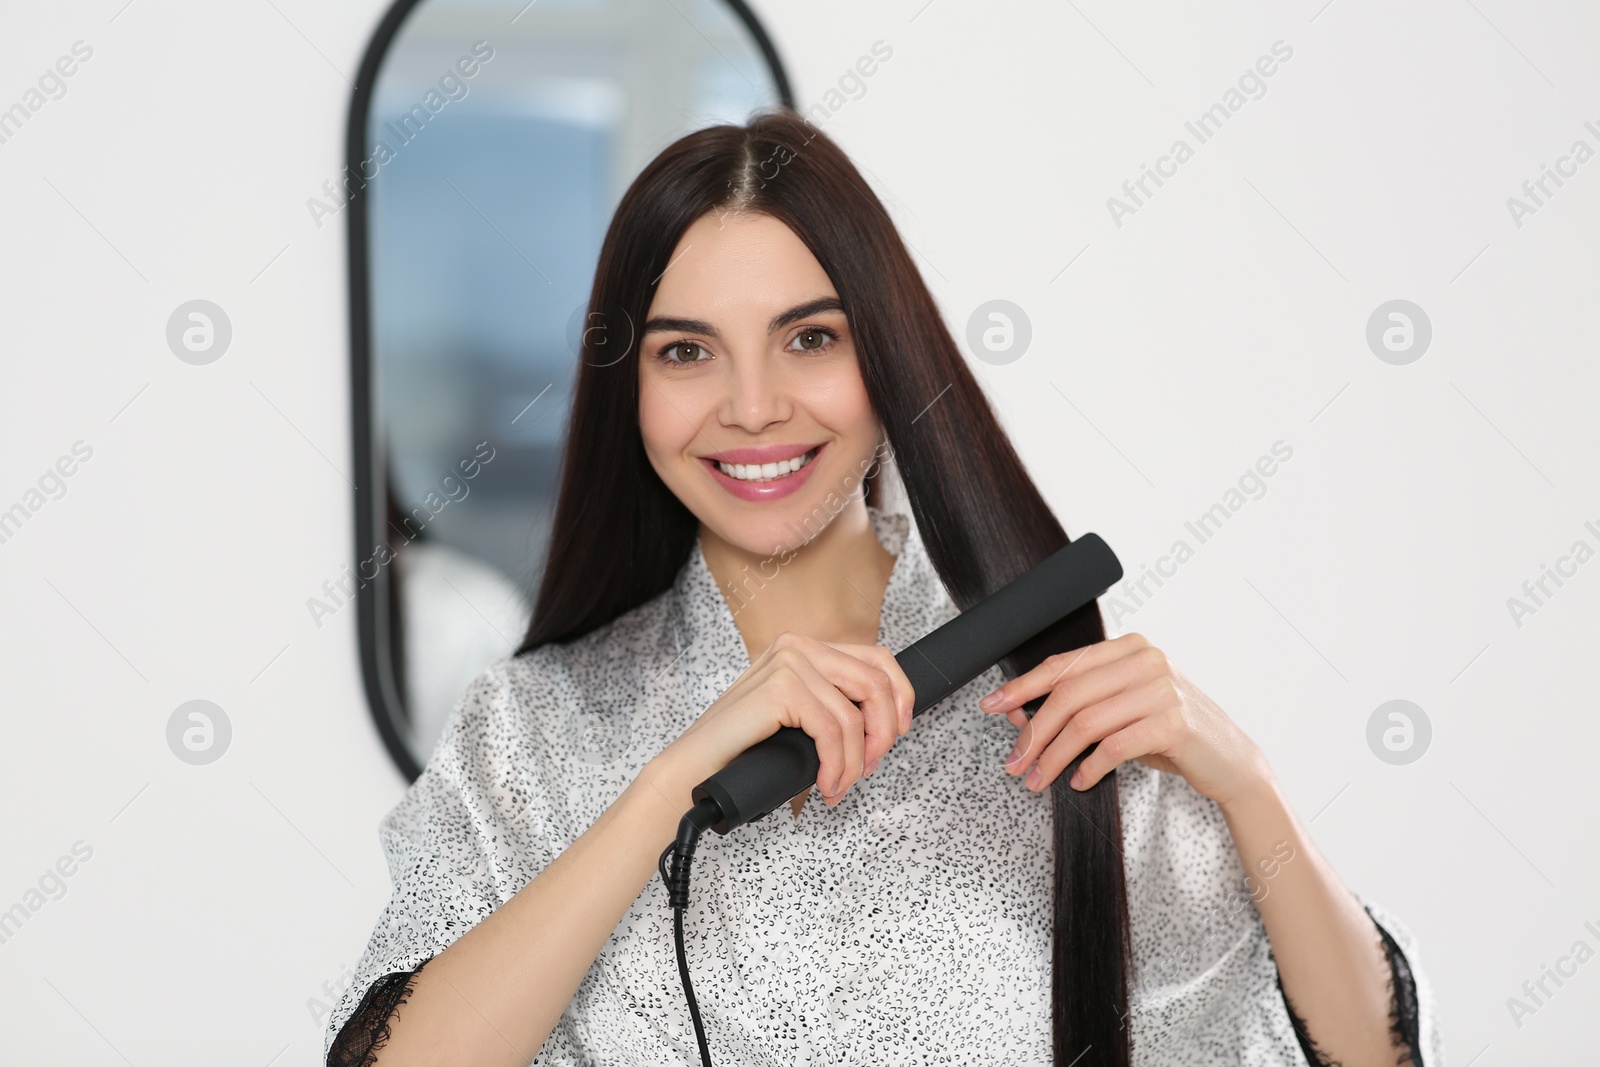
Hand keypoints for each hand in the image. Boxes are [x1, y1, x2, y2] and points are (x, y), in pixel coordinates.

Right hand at [658, 632, 914, 806]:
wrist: (693, 770)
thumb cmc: (742, 750)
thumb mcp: (799, 720)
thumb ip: (832, 705)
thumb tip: (887, 720)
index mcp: (803, 648)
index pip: (877, 659)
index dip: (900, 697)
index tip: (899, 732)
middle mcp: (797, 646)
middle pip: (876, 682)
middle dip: (883, 732)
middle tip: (868, 767)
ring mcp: (788, 662)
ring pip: (856, 715)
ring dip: (856, 760)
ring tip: (840, 784)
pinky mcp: (781, 687)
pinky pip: (834, 731)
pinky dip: (837, 765)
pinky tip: (826, 785)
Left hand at [976, 632, 1270, 807]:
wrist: (1232, 762)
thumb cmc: (1168, 735)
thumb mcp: (1120, 714)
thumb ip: (1076, 708)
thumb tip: (1016, 717)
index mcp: (1130, 647)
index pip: (1064, 664)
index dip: (1023, 686)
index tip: (992, 706)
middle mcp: (1146, 659)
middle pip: (1069, 694)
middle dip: (1034, 731)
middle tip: (1015, 762)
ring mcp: (1162, 689)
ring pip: (1086, 722)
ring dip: (1054, 756)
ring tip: (1038, 780)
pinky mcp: (1174, 723)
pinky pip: (1114, 746)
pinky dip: (1089, 767)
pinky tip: (1079, 782)